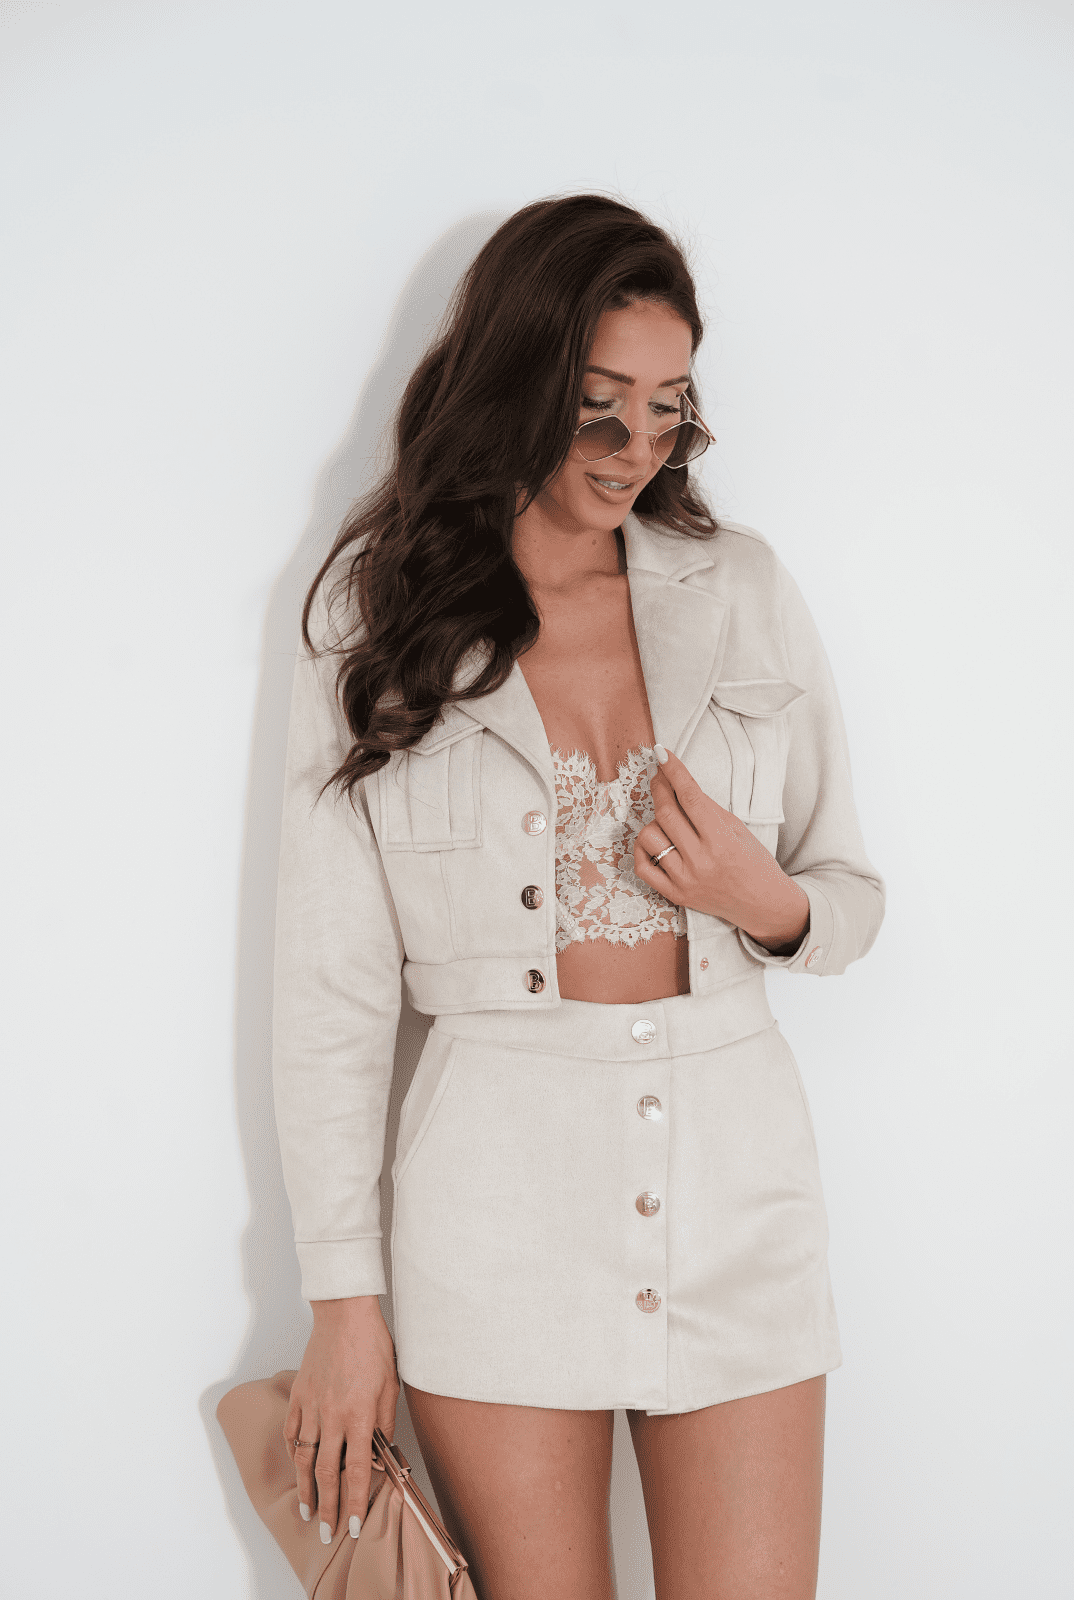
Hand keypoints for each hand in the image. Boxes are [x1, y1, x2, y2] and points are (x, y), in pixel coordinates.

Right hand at [284, 1296, 399, 1545]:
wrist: (345, 1314)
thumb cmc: (373, 1346)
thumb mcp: (391, 1385)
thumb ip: (385, 1422)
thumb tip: (380, 1453)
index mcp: (359, 1415)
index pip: (356, 1471)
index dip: (353, 1502)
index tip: (352, 1525)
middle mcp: (332, 1416)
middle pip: (327, 1472)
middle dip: (327, 1506)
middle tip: (325, 1532)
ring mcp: (312, 1406)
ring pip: (305, 1457)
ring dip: (306, 1488)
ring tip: (307, 1511)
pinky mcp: (299, 1395)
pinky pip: (293, 1432)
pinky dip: (294, 1453)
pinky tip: (298, 1466)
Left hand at [634, 746, 809, 953]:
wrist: (762, 905)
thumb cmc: (754, 863)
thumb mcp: (739, 830)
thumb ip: (708, 810)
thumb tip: (679, 785)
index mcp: (721, 841)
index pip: (691, 797)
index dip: (675, 771)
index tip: (662, 753)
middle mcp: (700, 860)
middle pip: (666, 813)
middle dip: (660, 787)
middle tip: (660, 776)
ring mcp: (684, 879)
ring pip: (650, 836)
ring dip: (654, 821)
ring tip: (668, 819)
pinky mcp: (674, 894)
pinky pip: (643, 866)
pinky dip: (643, 848)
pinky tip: (654, 840)